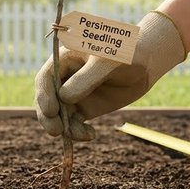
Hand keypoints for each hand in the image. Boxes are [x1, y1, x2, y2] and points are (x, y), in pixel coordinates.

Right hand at [34, 11, 185, 140]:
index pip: (45, 78)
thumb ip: (86, 78)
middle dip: (48, 117)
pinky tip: (90, 134)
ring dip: (65, 128)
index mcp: (64, 59)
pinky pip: (73, 123)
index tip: (50, 111)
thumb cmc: (126, 54)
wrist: (146, 64)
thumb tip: (64, 98)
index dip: (44, 95)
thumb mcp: (108, 62)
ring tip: (82, 135)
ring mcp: (73, 94)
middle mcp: (64, 78)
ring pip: (59, 115)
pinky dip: (77, 131)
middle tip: (56, 131)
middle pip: (47, 99)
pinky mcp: (84, 107)